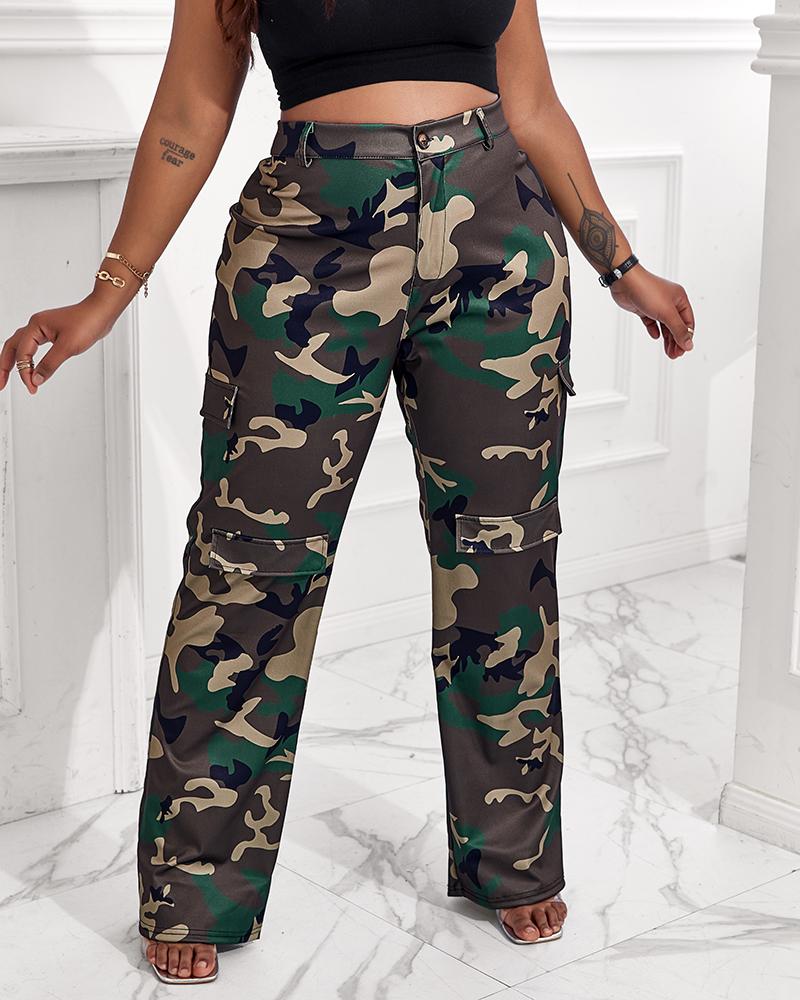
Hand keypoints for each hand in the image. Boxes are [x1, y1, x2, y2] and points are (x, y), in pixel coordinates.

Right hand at [0, 293, 119, 394]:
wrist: (101, 312)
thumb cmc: (87, 322)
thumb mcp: (67, 347)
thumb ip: (49, 364)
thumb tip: (36, 379)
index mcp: (35, 326)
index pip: (22, 353)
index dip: (25, 372)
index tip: (32, 387)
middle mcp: (35, 326)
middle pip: (12, 347)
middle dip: (4, 366)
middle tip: (1, 384)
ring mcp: (43, 329)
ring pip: (21, 346)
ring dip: (14, 362)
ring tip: (9, 377)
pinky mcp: (51, 333)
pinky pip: (33, 346)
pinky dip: (29, 358)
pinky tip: (31, 367)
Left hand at [607, 264, 694, 358]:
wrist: (625, 281)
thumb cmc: (648, 291)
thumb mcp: (667, 313)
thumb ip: (678, 330)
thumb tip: (689, 345)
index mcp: (680, 299)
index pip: (688, 322)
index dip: (687, 337)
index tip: (683, 351)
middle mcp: (669, 301)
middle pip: (676, 325)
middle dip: (676, 340)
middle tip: (674, 355)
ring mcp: (656, 305)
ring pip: (665, 325)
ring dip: (667, 339)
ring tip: (668, 352)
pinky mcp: (643, 308)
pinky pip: (651, 321)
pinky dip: (654, 329)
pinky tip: (655, 336)